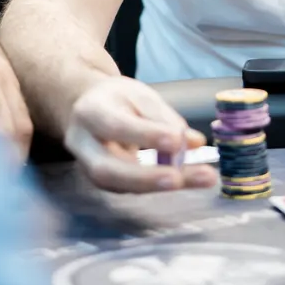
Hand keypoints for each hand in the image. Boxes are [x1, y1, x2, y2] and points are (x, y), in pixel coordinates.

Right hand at [65, 76, 217, 193]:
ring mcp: (90, 169)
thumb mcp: (139, 95)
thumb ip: (164, 118)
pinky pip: (131, 189)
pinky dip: (161, 185)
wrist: (88, 108)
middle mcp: (83, 145)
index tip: (176, 141)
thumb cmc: (117, 100)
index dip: (145, 135)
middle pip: (107, 169)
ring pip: (120, 185)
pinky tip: (188, 179)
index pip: (115, 125)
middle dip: (145, 177)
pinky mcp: (105, 183)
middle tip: (179, 179)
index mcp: (90, 112)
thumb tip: (194, 143)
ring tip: (201, 178)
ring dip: (160, 186)